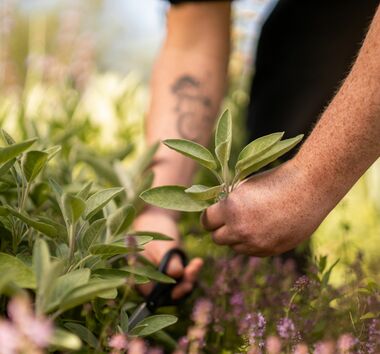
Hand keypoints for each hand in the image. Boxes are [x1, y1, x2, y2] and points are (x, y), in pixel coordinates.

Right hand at [133, 207, 202, 299]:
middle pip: (166, 294)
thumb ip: (168, 260)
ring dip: (189, 278)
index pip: (154, 296)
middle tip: (194, 271)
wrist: (157, 217)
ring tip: (197, 263)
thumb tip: (177, 275)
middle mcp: (146, 280)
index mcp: (138, 276)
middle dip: (183, 285)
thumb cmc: (155, 229)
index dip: (172, 294)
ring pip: (175, 287)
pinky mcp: (167, 272)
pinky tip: (197, 261)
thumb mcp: (163, 244)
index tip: (187, 284)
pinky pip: (180, 279)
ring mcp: (157, 277)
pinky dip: (189, 272)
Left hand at [202, 159, 334, 255]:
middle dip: (221, 229)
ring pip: (235, 247)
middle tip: (230, 220)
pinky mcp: (272, 250)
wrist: (310, 187)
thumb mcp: (245, 186)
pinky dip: (253, 244)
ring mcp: (257, 243)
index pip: (206, 221)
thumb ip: (229, 202)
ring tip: (250, 223)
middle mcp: (241, 230)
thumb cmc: (276, 180)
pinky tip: (264, 229)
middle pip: (217, 238)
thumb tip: (218, 211)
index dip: (210, 217)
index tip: (214, 214)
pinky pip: (253, 252)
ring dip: (237, 238)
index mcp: (231, 210)